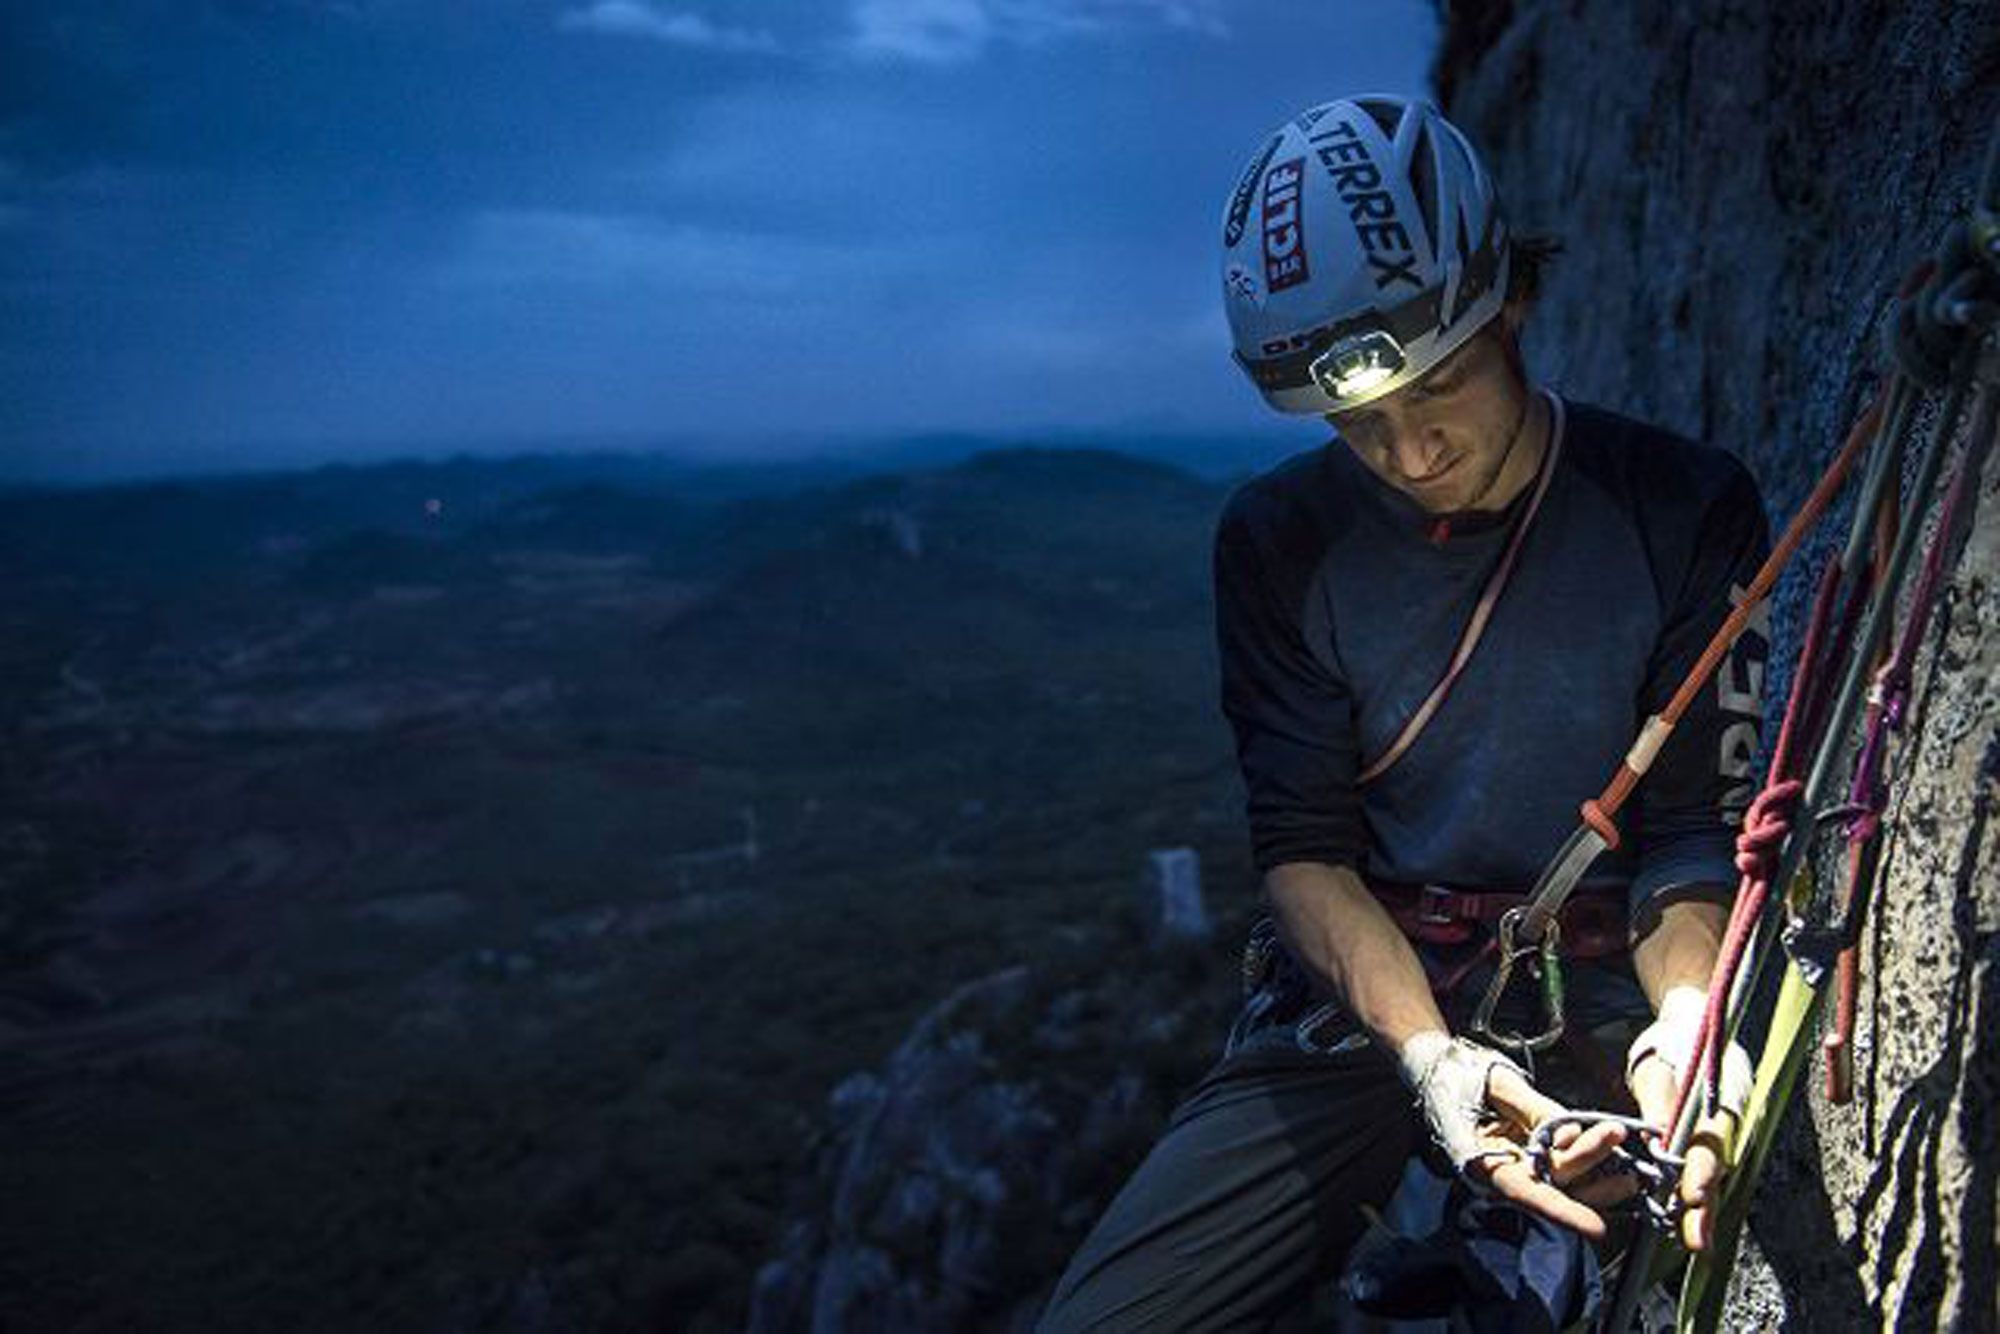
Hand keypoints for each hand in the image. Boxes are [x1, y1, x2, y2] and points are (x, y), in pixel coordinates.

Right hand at [1468, 1065, 1632, 1241]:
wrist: (1437, 1068)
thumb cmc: (1456, 1075)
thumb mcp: (1494, 1085)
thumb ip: (1534, 1108)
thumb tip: (1568, 1131)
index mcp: (1480, 1160)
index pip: (1524, 1191)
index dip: (1560, 1211)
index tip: (1596, 1228)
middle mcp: (1502, 1171)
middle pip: (1553, 1180)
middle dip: (1588, 1162)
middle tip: (1615, 1134)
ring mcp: (1519, 1166)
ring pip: (1565, 1182)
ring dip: (1600, 1178)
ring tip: (1631, 1167)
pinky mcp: (1533, 1157)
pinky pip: (1566, 1168)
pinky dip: (1593, 1165)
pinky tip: (1616, 1158)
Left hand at [1626, 988, 1751, 1251]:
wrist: (1692, 1027)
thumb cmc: (1673, 1047)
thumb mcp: (1659, 1070)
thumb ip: (1659, 1107)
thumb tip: (1657, 1142)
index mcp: (1720, 1101)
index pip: (1711, 1142)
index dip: (1702, 1171)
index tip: (1694, 1195)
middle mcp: (1728, 1122)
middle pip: (1716, 1170)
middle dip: (1707, 1208)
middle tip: (1698, 1243)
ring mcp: (1725, 1133)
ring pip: (1713, 1176)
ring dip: (1703, 1210)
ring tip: (1695, 1243)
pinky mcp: (1712, 1141)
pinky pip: (1705, 1172)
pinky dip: (1697, 1197)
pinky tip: (1687, 1224)